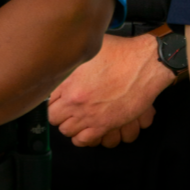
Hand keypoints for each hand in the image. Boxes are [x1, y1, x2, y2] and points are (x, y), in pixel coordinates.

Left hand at [48, 33, 174, 146]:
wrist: (143, 65)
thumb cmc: (119, 53)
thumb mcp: (87, 49)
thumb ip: (71, 59)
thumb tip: (62, 59)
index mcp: (68, 81)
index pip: (46, 99)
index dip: (51, 98)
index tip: (56, 97)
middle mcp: (75, 101)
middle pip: (53, 117)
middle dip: (57, 113)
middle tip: (64, 108)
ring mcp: (89, 115)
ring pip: (66, 131)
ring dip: (68, 125)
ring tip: (74, 118)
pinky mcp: (105, 125)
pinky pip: (83, 140)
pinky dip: (80, 138)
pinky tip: (83, 130)